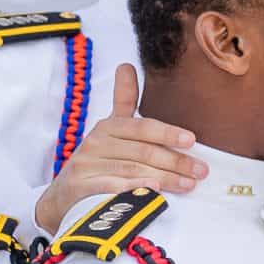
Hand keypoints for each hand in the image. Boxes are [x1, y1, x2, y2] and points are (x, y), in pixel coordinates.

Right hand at [30, 63, 210, 235]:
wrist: (62, 198)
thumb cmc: (96, 164)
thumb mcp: (110, 132)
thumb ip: (122, 101)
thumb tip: (126, 66)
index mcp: (109, 128)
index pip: (142, 127)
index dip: (167, 132)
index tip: (191, 139)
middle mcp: (96, 142)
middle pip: (142, 150)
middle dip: (176, 161)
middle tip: (200, 171)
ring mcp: (86, 165)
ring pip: (132, 169)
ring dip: (164, 178)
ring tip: (188, 184)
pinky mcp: (79, 186)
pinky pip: (110, 187)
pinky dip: (132, 188)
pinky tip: (152, 191)